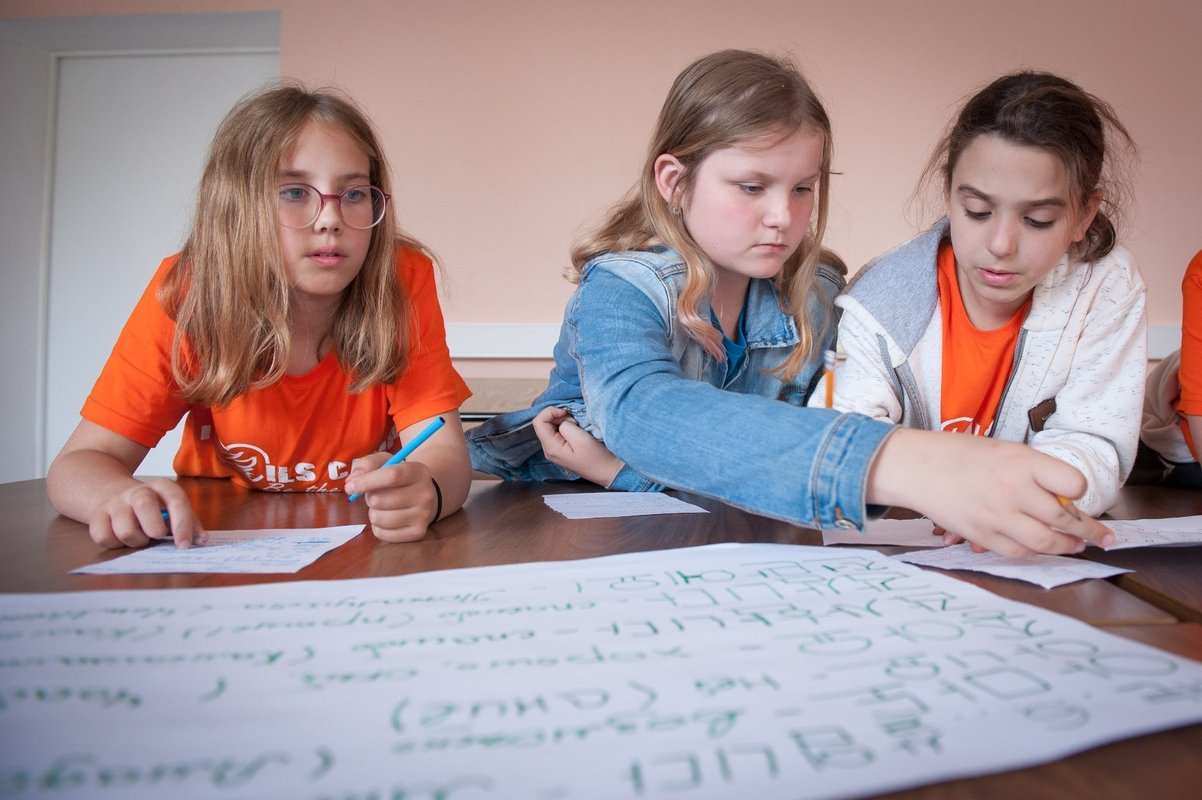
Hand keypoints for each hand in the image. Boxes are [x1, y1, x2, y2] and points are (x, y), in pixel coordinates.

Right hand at [89, 478, 206, 549]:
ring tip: (141, 538)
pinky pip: (104, 537)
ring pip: (125, 529)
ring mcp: (115, 502)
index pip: (176, 500)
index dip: (182, 524)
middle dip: (154, 529)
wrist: (115, 494)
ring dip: (136, 541)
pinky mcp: (97, 515)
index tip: (184, 545)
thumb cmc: (155, 508)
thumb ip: (190, 524)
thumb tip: (202, 540)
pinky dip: (116, 545)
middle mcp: (138, 491)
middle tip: (157, 536)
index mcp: (162, 487)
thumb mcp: (174, 510)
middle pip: (145, 505)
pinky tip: (122, 539)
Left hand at [346, 454, 438, 542]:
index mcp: (418, 472)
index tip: (350, 487)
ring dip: (373, 513)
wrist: (424, 497)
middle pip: (381, 499)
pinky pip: (383, 534)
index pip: (392, 476)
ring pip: (379, 518)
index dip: (367, 481)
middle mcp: (425, 494)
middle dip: (369, 498)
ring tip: (382, 507)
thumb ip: (367, 465)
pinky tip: (386, 518)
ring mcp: (423, 515)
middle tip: (374, 496)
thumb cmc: (399, 479)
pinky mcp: (418, 533)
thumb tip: (352, 482)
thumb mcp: (386, 463)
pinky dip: (377, 527)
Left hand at [532, 407, 623, 486]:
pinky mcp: (561, 448)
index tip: (566, 412)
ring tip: (578, 426)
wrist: (608, 470)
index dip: (550, 412)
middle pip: (543, 423)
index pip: (539, 422)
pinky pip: (557, 432)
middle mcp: (548, 449)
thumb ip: (565, 426)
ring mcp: (554, 449)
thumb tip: (561, 421)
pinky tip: (577, 431)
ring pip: (551, 426)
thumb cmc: (596, 457)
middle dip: (558, 416)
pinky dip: (566, 426)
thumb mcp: (580, 438)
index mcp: (551, 447)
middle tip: (575, 421)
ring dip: (563, 421)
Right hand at [868, 429, 1114, 556]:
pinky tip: (1039, 548)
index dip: (1080, 491)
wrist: (917, 467)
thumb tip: (1065, 499)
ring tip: (1075, 545)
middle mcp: (1013, 490)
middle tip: (1102, 537)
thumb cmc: (962, 454)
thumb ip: (1036, 472)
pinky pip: (1018, 552)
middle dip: (1089, 531)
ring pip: (1046, 542)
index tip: (1079, 495)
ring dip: (1067, 547)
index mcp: (1022, 462)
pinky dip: (1033, 552)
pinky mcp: (982, 535)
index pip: (1073, 484)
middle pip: (1065, 519)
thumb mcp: (1005, 450)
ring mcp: (997, 515)